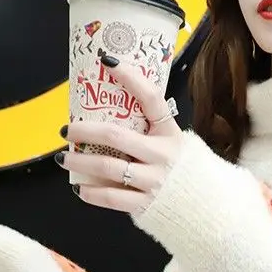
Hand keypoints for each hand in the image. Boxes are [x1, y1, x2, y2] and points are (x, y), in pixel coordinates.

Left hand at [55, 58, 183, 215]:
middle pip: (115, 135)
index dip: (130, 77)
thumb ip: (154, 134)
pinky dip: (92, 193)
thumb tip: (118, 117)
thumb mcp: (179, 146)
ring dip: (79, 162)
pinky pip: (112, 198)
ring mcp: (154, 182)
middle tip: (67, 130)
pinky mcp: (146, 205)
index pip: (151, 99)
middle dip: (84, 130)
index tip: (108, 62)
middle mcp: (162, 156)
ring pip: (107, 167)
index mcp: (171, 135)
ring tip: (63, 159)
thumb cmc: (187, 175)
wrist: (208, 210)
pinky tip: (80, 188)